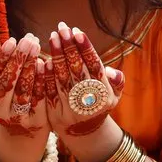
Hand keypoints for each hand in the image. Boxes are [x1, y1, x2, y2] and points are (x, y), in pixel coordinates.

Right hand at [0, 34, 47, 137]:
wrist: (23, 135)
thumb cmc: (9, 102)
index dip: (1, 58)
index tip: (12, 40)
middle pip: (8, 81)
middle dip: (18, 58)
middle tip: (28, 39)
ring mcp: (17, 118)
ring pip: (23, 88)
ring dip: (30, 65)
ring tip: (36, 46)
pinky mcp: (35, 121)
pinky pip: (38, 96)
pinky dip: (40, 79)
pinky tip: (44, 63)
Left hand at [45, 22, 124, 137]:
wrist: (84, 133)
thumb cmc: (99, 104)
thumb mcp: (114, 95)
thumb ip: (117, 81)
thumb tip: (112, 72)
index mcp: (104, 95)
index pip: (95, 67)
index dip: (86, 48)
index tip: (77, 31)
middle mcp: (88, 102)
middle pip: (77, 70)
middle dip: (69, 47)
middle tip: (62, 27)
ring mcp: (71, 109)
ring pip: (62, 78)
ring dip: (57, 55)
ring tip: (53, 36)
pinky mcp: (55, 114)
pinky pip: (49, 91)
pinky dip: (46, 75)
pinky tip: (44, 59)